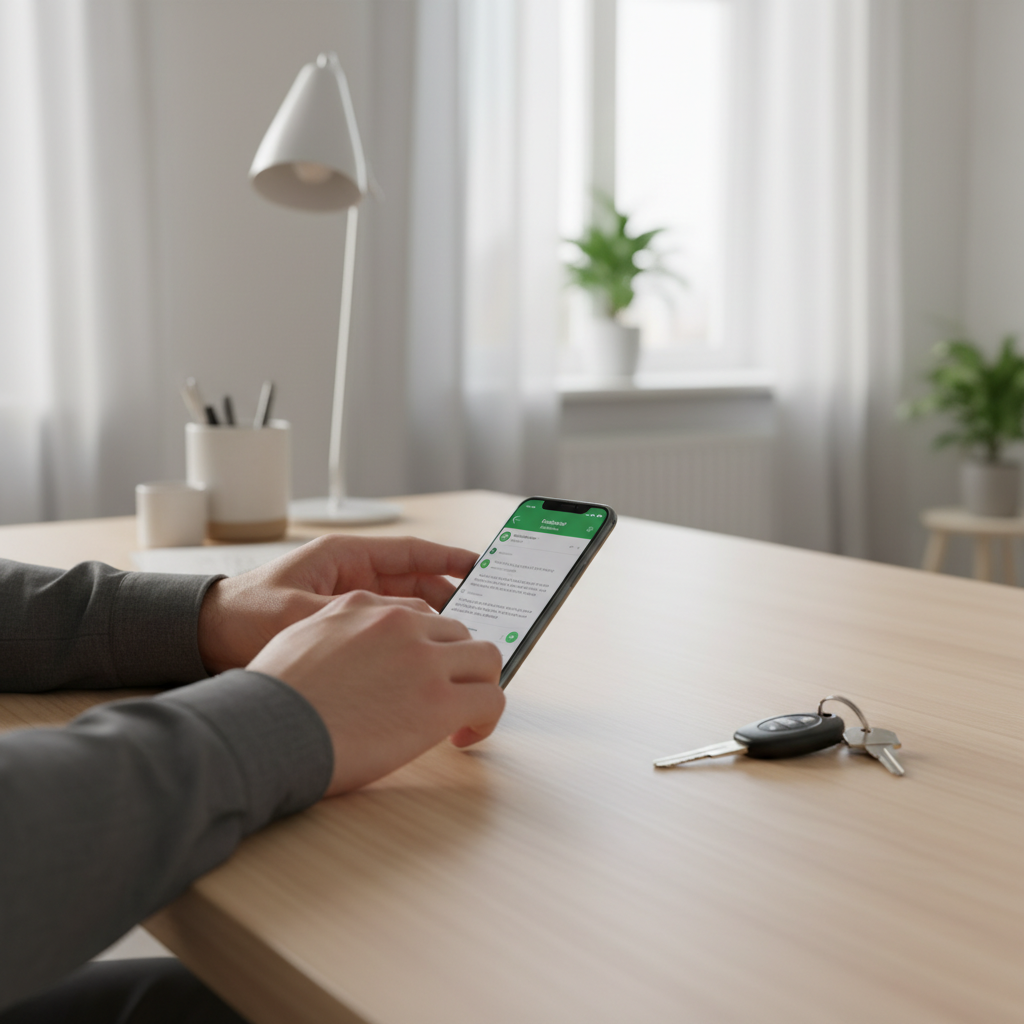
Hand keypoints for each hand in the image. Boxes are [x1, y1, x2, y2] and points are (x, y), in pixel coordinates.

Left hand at [197, 535, 477, 673]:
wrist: (205, 637)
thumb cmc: (244, 615)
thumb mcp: (297, 615)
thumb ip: (347, 620)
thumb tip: (397, 630)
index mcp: (344, 556)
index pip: (410, 553)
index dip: (449, 559)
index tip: (482, 566)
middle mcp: (352, 575)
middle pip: (415, 582)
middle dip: (450, 596)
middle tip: (484, 613)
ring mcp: (349, 602)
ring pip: (405, 608)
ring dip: (433, 621)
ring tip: (464, 639)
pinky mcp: (343, 626)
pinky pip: (388, 630)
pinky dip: (410, 639)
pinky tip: (429, 656)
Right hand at [248, 590, 504, 793]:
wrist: (266, 729)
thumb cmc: (272, 700)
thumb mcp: (300, 640)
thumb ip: (335, 635)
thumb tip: (351, 659)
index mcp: (363, 606)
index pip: (420, 614)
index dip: (428, 647)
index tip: (426, 672)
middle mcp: (399, 623)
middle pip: (459, 632)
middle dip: (458, 664)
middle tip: (448, 695)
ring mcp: (424, 659)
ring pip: (485, 657)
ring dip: (478, 685)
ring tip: (463, 716)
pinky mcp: (439, 700)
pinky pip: (490, 699)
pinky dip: (486, 718)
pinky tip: (464, 736)